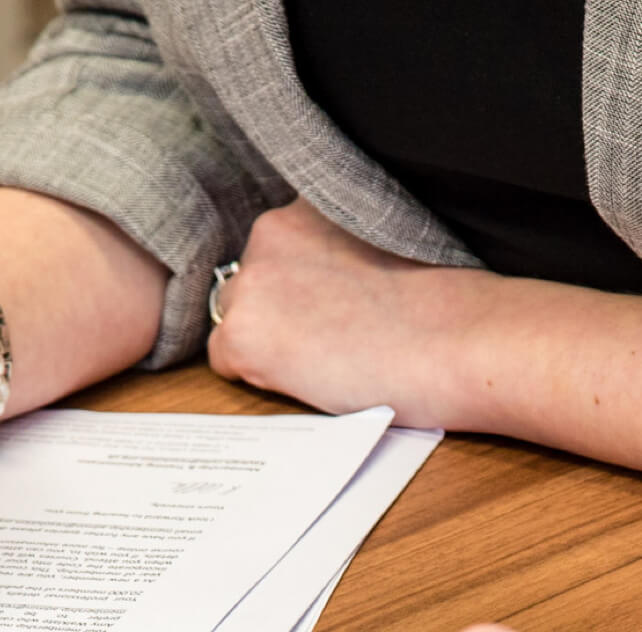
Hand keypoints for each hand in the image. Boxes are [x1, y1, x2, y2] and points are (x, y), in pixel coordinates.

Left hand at [207, 197, 501, 427]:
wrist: (459, 341)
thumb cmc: (440, 304)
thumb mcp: (378, 242)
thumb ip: (332, 249)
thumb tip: (308, 285)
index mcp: (307, 201)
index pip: (276, 252)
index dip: (303, 288)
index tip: (338, 305)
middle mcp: (270, 230)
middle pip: (250, 285)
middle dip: (278, 313)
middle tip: (336, 334)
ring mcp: (252, 282)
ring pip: (235, 321)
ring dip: (267, 343)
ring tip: (329, 353)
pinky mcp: (242, 335)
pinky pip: (225, 364)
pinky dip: (259, 377)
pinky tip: (311, 374)